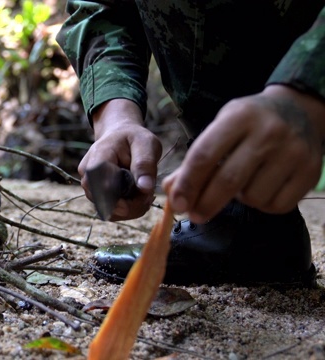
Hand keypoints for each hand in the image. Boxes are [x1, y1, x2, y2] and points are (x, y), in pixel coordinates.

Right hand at [80, 99, 162, 220]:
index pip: (100, 183)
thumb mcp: (146, 144)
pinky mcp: (95, 196)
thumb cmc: (134, 139)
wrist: (120, 137)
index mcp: (99, 155)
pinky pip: (111, 212)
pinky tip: (138, 199)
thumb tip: (144, 188)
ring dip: (131, 209)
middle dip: (132, 205)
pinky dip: (128, 211)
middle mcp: (88, 173)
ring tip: (145, 194)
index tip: (143, 196)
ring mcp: (89, 187)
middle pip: (104, 202)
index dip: (120, 198)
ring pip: (108, 211)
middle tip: (150, 195)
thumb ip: (144, 164)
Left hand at [163, 85, 324, 221]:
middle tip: (194, 215)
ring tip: (243, 184)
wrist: (299, 109)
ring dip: (240, 200)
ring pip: (253, 197)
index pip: (205, 155)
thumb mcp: (221, 128)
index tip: (177, 204)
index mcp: (239, 117)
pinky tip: (262, 188)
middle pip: (228, 181)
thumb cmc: (249, 123)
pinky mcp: (310, 171)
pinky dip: (263, 205)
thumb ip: (196, 159)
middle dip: (205, 203)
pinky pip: (276, 206)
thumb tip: (171, 189)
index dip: (188, 184)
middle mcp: (268, 132)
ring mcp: (293, 152)